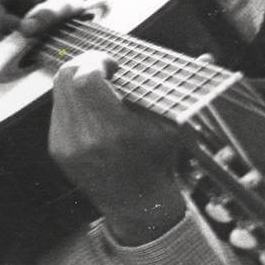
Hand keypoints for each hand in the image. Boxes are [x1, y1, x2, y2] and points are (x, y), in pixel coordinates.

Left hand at [48, 52, 185, 244]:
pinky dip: (72, 100)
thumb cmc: (159, 163)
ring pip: (59, 92)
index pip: (85, 80)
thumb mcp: (175, 128)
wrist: (138, 206)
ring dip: (76, 80)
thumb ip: (186, 90)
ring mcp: (67, 146)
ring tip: (98, 84)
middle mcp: (85, 139)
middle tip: (103, 66)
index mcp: (113, 131)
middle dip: (84, 64)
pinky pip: (58, 110)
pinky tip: (92, 105)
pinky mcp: (58, 151)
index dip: (95, 61)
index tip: (113, 64)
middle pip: (66, 80)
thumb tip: (206, 58)